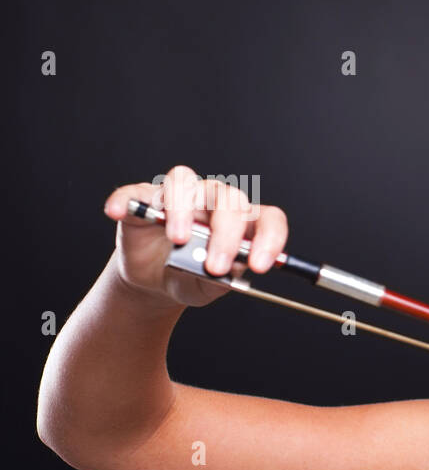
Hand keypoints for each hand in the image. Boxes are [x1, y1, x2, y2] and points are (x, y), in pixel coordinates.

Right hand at [102, 165, 287, 307]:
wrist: (156, 282)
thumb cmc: (191, 277)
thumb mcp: (210, 287)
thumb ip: (223, 279)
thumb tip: (229, 270)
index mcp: (243, 223)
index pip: (267, 218)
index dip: (270, 239)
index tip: (260, 265)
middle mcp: (215, 202)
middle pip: (229, 200)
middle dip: (225, 235)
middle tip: (216, 266)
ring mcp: (179, 198)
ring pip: (185, 182)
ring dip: (183, 210)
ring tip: (178, 239)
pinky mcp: (143, 199)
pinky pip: (134, 191)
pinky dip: (126, 199)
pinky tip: (117, 212)